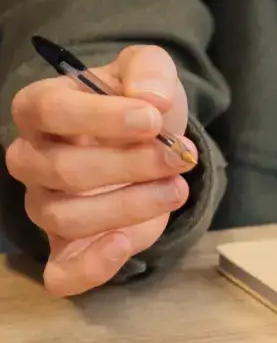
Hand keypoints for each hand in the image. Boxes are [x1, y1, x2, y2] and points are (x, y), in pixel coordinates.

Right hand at [6, 45, 196, 295]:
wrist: (152, 143)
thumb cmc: (138, 105)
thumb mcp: (149, 72)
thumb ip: (149, 70)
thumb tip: (152, 99)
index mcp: (40, 108)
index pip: (51, 111)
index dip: (100, 117)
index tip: (152, 120)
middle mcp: (32, 159)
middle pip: (63, 170)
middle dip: (130, 165)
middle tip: (179, 158)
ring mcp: (45, 205)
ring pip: (66, 217)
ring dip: (129, 207)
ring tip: (175, 189)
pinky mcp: (66, 248)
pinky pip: (60, 272)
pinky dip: (90, 268)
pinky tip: (123, 243)